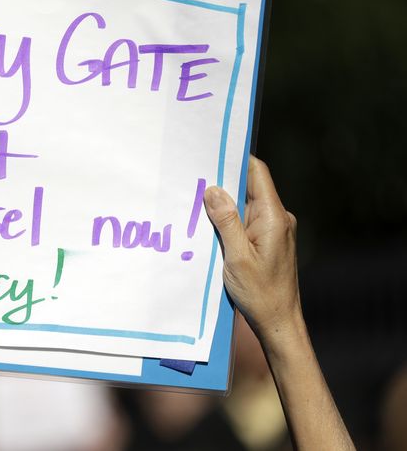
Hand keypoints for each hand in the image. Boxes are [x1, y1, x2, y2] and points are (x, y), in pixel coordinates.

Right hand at [203, 156, 300, 340]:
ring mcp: (274, 230)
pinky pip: (247, 221)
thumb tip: (213, 190)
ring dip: (224, 206)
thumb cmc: (260, 293)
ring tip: (197, 205)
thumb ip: (225, 220)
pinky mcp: (269, 241)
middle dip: (223, 184)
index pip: (257, 173)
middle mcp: (277, 218)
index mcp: (273, 216)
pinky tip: (211, 228)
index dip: (236, 159)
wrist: (279, 321)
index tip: (212, 153)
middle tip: (194, 180)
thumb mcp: (236, 256)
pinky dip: (230, 221)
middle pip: (250, 187)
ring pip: (246, 206)